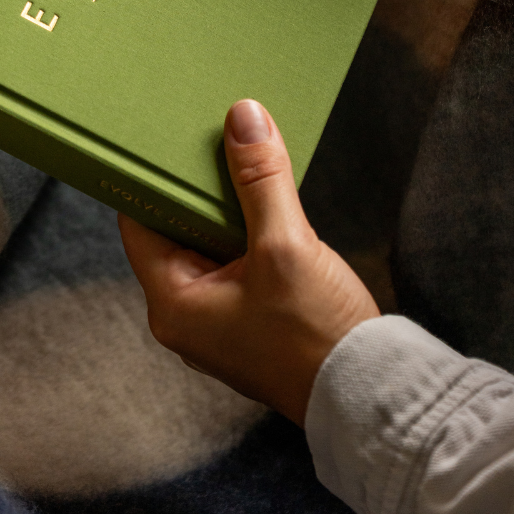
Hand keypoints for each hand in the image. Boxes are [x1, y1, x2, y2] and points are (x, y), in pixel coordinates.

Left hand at [119, 99, 378, 426]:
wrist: (373, 397)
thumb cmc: (318, 336)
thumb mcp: (286, 246)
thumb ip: (260, 180)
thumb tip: (242, 117)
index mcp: (172, 304)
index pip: (140, 223)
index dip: (152, 178)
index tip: (166, 136)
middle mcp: (187, 315)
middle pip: (175, 230)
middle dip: (197, 185)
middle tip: (212, 133)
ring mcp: (220, 320)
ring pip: (210, 243)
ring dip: (228, 204)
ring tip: (243, 153)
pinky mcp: (252, 319)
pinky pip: (237, 260)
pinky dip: (249, 229)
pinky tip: (270, 198)